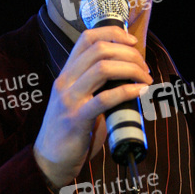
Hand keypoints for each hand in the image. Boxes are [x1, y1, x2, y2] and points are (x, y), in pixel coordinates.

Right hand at [33, 26, 151, 188]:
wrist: (48, 160)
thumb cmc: (70, 130)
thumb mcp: (78, 100)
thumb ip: (96, 86)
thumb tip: (129, 76)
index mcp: (66, 73)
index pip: (87, 38)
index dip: (112, 33)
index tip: (132, 41)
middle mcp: (65, 81)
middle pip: (100, 49)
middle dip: (129, 53)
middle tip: (144, 66)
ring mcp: (69, 99)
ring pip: (103, 68)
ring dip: (131, 68)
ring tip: (145, 78)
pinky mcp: (76, 119)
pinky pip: (105, 98)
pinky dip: (128, 90)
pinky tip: (141, 91)